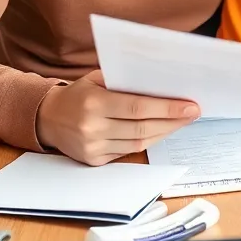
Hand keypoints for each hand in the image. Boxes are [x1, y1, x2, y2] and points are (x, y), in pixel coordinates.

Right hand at [36, 70, 198, 165]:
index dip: (167, 108)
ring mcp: (92, 147)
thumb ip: (124, 81)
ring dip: (164, 132)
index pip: (138, 107)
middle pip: (142, 127)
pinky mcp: (94, 160)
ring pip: (138, 142)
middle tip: (193, 113)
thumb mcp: (96, 79)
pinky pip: (128, 151)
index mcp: (93, 102)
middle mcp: (92, 127)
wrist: (47, 118)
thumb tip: (162, 83)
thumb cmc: (78, 94)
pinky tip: (161, 131)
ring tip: (182, 122)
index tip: (190, 106)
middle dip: (172, 121)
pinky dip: (148, 141)